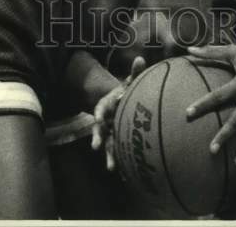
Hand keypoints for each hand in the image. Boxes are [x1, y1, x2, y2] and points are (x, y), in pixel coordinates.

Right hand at [91, 55, 146, 171]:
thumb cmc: (126, 91)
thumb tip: (141, 59)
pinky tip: (124, 176)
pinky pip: (118, 153)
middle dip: (97, 138)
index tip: (100, 119)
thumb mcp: (130, 81)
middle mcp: (104, 121)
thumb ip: (135, 72)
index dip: (100, 114)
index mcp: (106, 106)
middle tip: (95, 146)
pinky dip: (121, 163)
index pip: (100, 110)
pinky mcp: (116, 141)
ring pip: (107, 145)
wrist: (121, 102)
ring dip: (108, 156)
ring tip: (111, 169)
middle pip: (99, 131)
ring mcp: (109, 133)